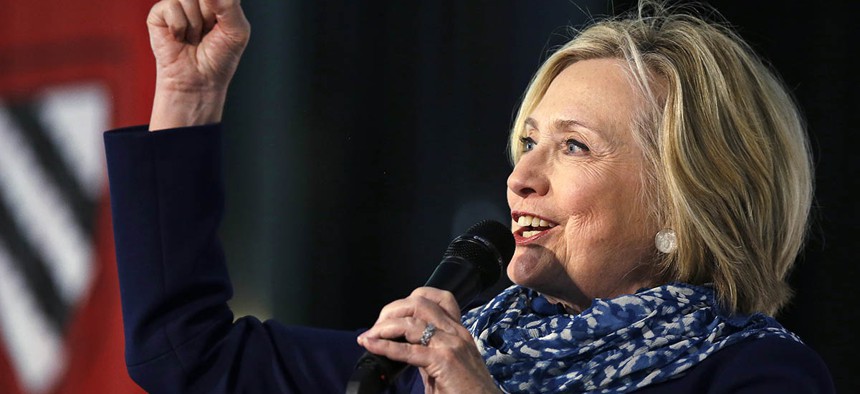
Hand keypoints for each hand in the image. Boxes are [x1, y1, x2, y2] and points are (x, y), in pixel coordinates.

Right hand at [147, 0, 249, 129]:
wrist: (199, 81)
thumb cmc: (219, 58)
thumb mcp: (237, 31)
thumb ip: (229, 5)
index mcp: (218, 1)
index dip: (220, 5)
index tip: (220, 22)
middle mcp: (198, 0)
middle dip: (210, 15)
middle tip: (209, 31)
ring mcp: (177, 4)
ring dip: (195, 24)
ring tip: (195, 37)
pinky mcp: (159, 13)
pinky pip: (171, 6)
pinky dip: (179, 26)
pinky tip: (180, 37)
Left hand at [357, 287, 499, 393]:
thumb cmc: (468, 390)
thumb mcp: (448, 363)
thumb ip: (428, 350)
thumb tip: (400, 346)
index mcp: (458, 330)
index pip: (436, 298)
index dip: (408, 301)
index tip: (390, 316)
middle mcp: (456, 332)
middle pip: (419, 303)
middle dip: (391, 311)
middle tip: (375, 328)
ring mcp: (451, 344)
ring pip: (412, 321)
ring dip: (385, 327)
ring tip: (370, 336)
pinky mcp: (444, 361)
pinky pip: (409, 349)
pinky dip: (386, 346)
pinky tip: (372, 346)